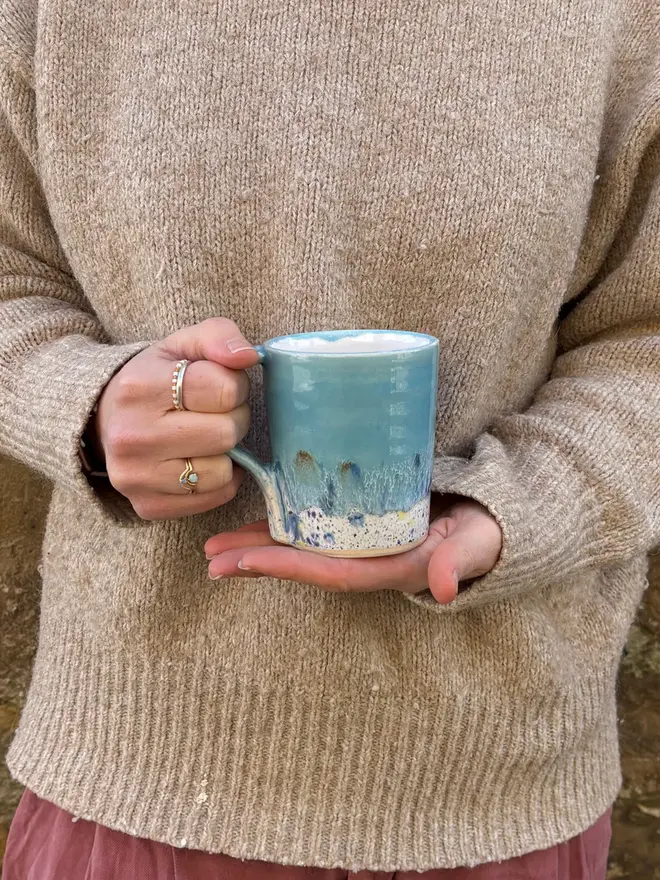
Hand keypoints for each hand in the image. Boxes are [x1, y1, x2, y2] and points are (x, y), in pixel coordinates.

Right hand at [94, 317, 259, 518]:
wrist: (103, 421)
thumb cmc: (154, 379)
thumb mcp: (181, 345)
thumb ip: (219, 336)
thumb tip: (248, 356)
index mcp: (140, 387)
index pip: (224, 389)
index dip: (234, 386)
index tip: (220, 385)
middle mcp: (132, 436)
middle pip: (227, 433)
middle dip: (233, 419)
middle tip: (215, 413)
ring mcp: (136, 477)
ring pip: (222, 471)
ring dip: (226, 453)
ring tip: (206, 436)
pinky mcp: (148, 506)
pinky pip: (215, 497)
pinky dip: (219, 480)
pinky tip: (200, 460)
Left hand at [205, 497, 502, 603]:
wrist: (489, 517)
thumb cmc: (485, 528)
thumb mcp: (479, 540)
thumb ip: (462, 559)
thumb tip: (443, 587)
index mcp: (390, 568)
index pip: (331, 573)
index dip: (288, 568)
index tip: (247, 561)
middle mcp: (368, 561)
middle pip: (304, 565)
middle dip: (257, 564)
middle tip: (210, 558)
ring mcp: (361, 545)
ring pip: (302, 549)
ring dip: (258, 549)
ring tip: (213, 547)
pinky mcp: (359, 526)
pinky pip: (314, 529)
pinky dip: (282, 528)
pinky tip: (255, 521)